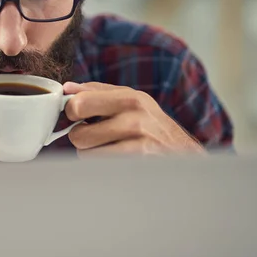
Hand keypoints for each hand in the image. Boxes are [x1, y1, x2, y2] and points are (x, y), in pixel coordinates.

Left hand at [63, 82, 204, 156]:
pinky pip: (100, 168)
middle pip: (78, 133)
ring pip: (86, 154)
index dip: (71, 113)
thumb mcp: (133, 103)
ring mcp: (139, 143)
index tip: (78, 117)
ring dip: (94, 155)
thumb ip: (98, 93)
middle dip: (81, 138)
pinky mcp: (139, 165)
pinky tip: (120, 163)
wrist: (189, 158)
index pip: (79, 104)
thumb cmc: (154, 129)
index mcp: (130, 98)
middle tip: (96, 137)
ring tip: (114, 151)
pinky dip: (104, 168)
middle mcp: (136, 118)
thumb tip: (68, 88)